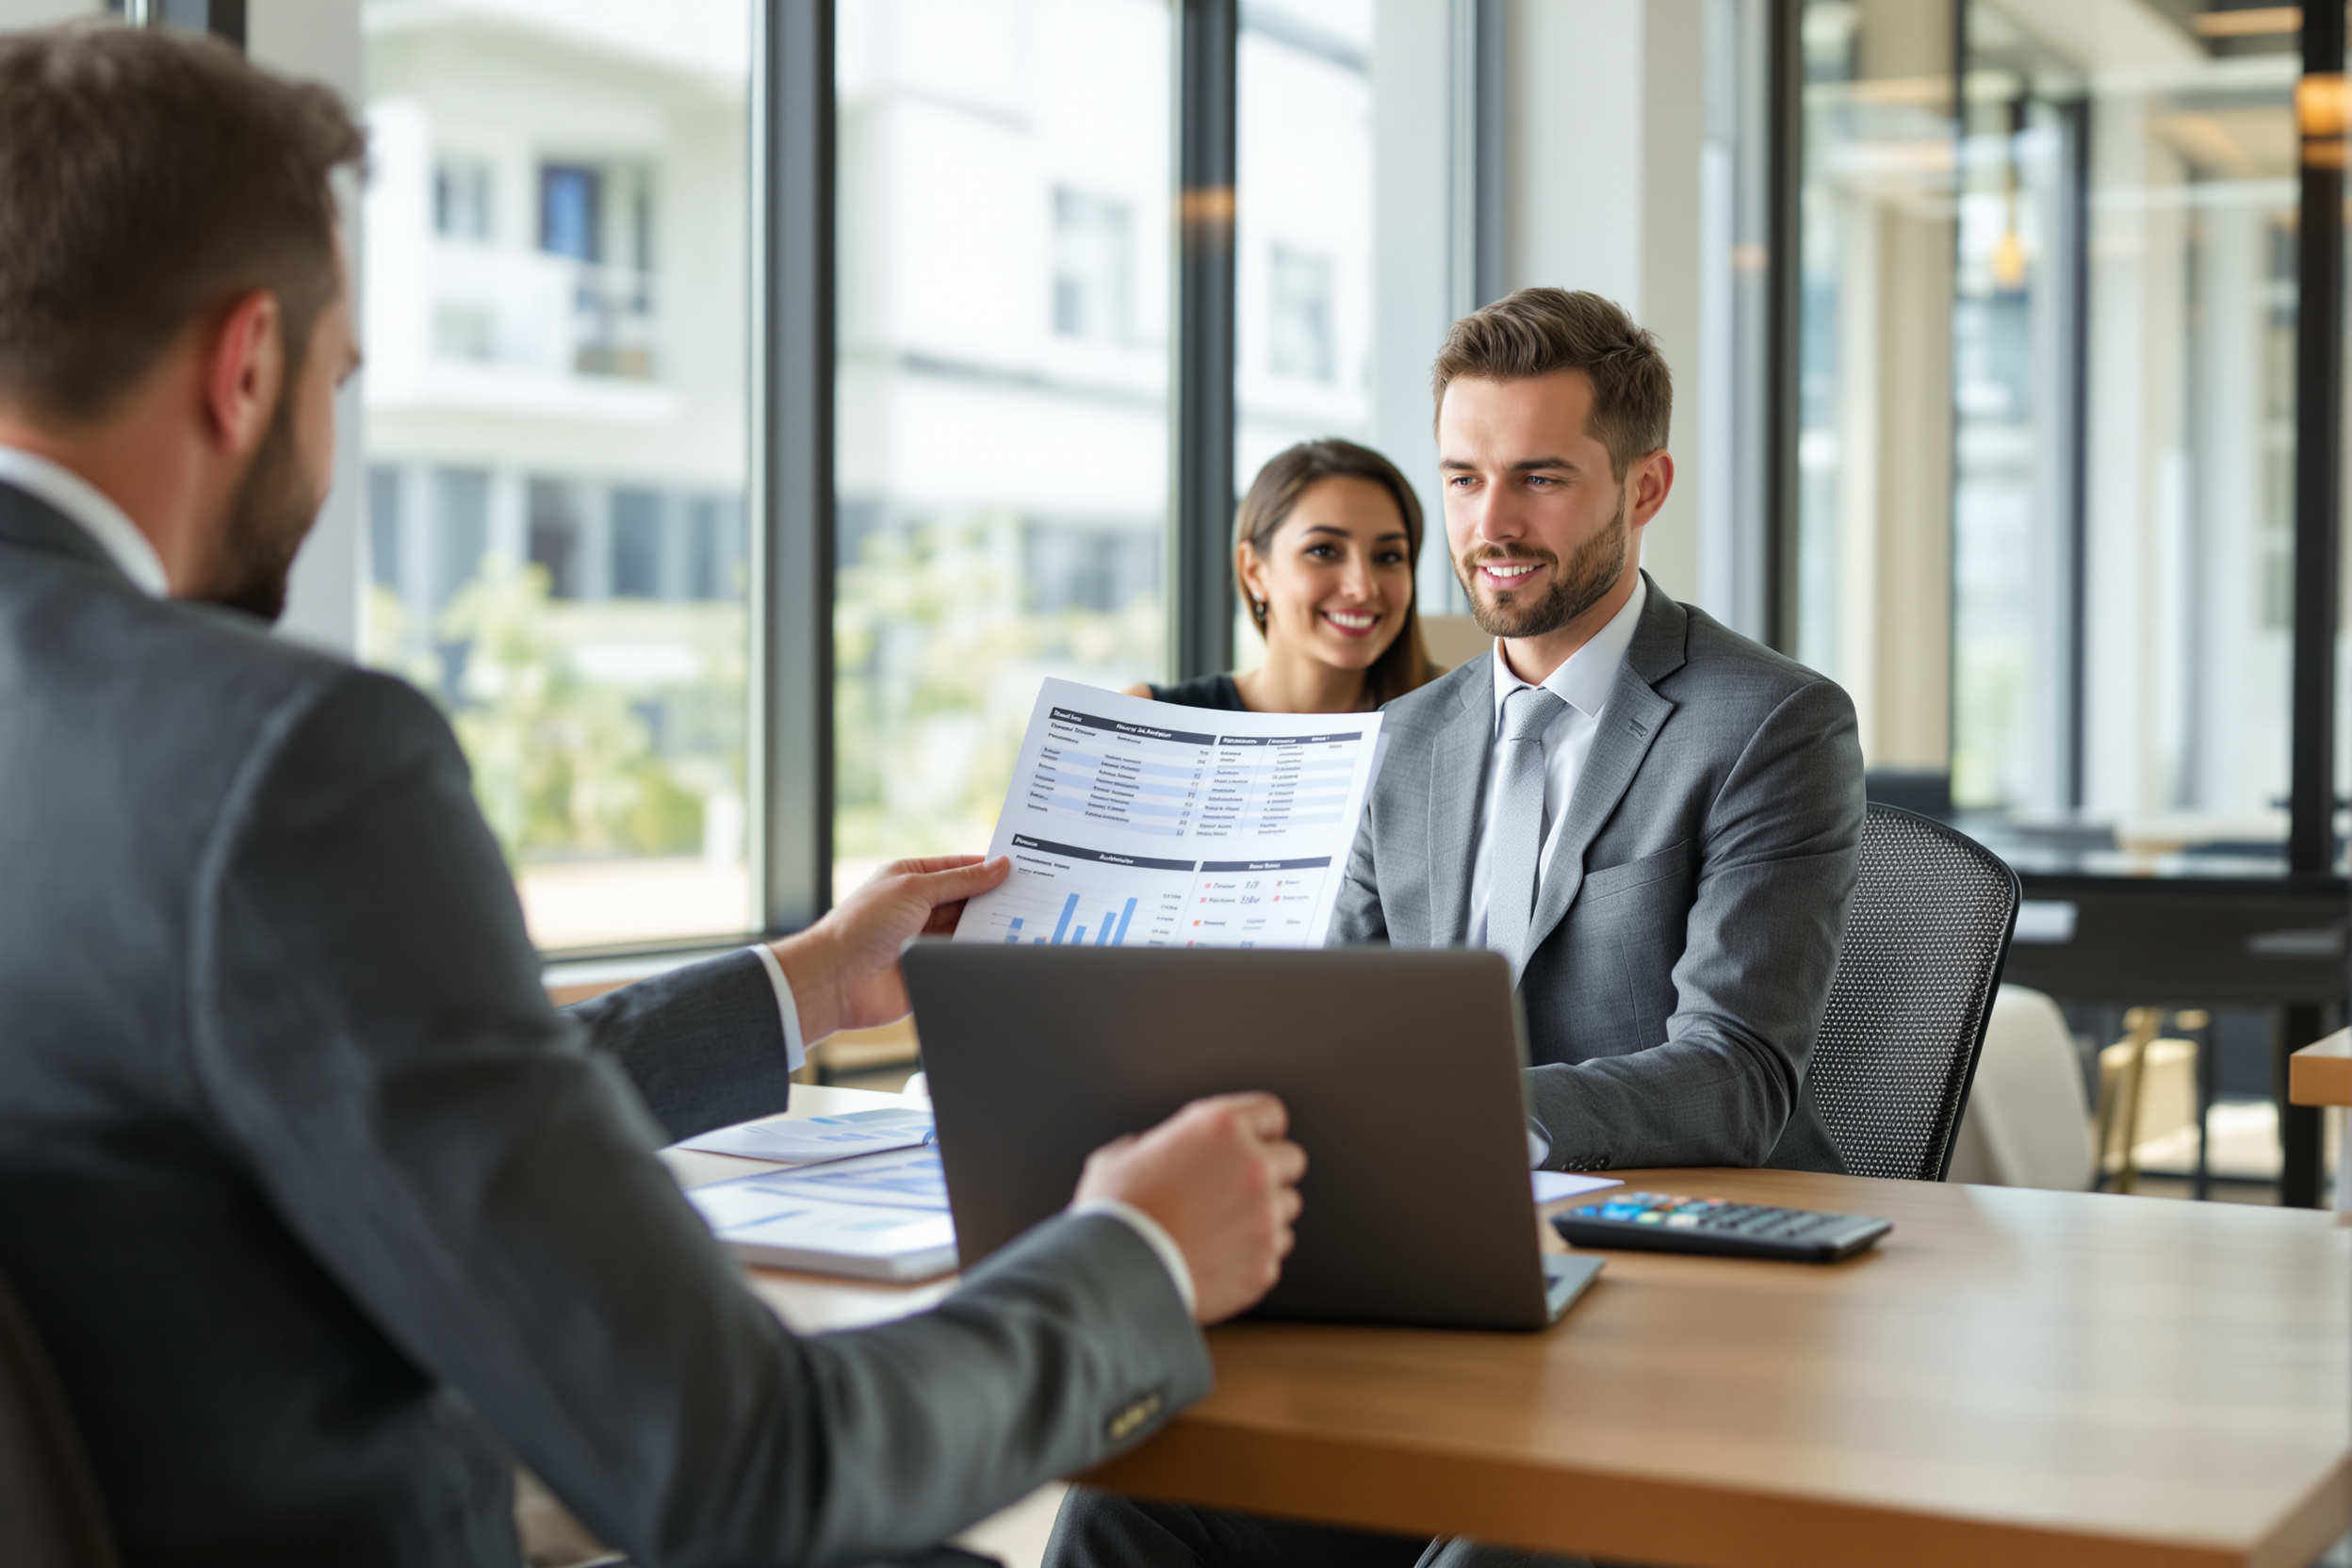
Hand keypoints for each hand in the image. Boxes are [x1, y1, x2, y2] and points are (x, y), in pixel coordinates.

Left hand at [770, 855, 1009, 1042]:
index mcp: (912, 879)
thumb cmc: (862, 925)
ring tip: (1030, 918)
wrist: (838, 980)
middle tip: (1035, 893)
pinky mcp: (936, 969)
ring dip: (994, 925)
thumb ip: (961, 880)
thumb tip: (999, 866)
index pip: (960, 868)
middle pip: (970, 898)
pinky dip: (985, 952)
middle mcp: (921, 908)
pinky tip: (1010, 946)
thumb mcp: (915, 888)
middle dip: (997, 896)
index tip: (1022, 867)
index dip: (989, 867)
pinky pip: (968, 958)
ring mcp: (929, 939)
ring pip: (972, 929)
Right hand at [1073, 1093, 1306, 1324]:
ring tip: (1219, 1227)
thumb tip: (1150, 1151)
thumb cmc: (1114, 1214)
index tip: (1247, 1142)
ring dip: (1262, 1214)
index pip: (1270, 1113)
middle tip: (1232, 1187)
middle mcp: (1253, 1168)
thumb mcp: (1119, 1157)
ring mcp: (1264, 1219)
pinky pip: (1273, 1253)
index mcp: (1220, 1128)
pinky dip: (1252, 1255)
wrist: (1114, 1277)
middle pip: (1291, 1160)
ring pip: (1287, 1208)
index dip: (1257, 1129)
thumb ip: (1152, 1145)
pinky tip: (1217, 1258)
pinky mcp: (1263, 1264)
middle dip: (1267, 1171)